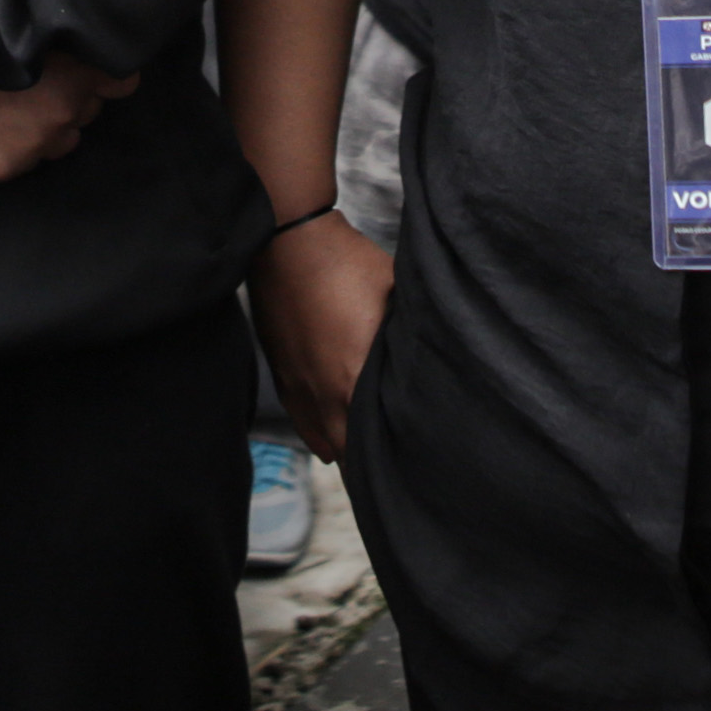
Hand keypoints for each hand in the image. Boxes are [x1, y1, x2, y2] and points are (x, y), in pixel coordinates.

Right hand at [0, 55, 139, 181]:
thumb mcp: (24, 36)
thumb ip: (61, 46)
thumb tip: (83, 48)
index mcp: (73, 75)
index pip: (121, 82)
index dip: (109, 77)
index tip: (98, 76)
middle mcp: (65, 111)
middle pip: (89, 110)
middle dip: (73, 100)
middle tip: (41, 86)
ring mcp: (41, 143)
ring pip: (64, 138)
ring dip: (50, 128)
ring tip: (17, 110)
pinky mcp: (16, 166)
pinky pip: (33, 159)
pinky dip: (22, 147)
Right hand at [248, 211, 390, 460]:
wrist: (289, 242)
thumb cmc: (347, 264)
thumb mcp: (394, 297)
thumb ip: (406, 339)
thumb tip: (429, 358)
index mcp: (353, 379)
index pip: (373, 442)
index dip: (392, 456)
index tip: (411, 464)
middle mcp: (322, 393)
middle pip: (348, 451)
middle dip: (368, 462)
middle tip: (391, 468)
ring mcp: (297, 386)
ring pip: (321, 440)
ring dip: (342, 450)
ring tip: (363, 462)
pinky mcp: (281, 373)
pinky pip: (301, 420)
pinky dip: (317, 432)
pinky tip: (330, 440)